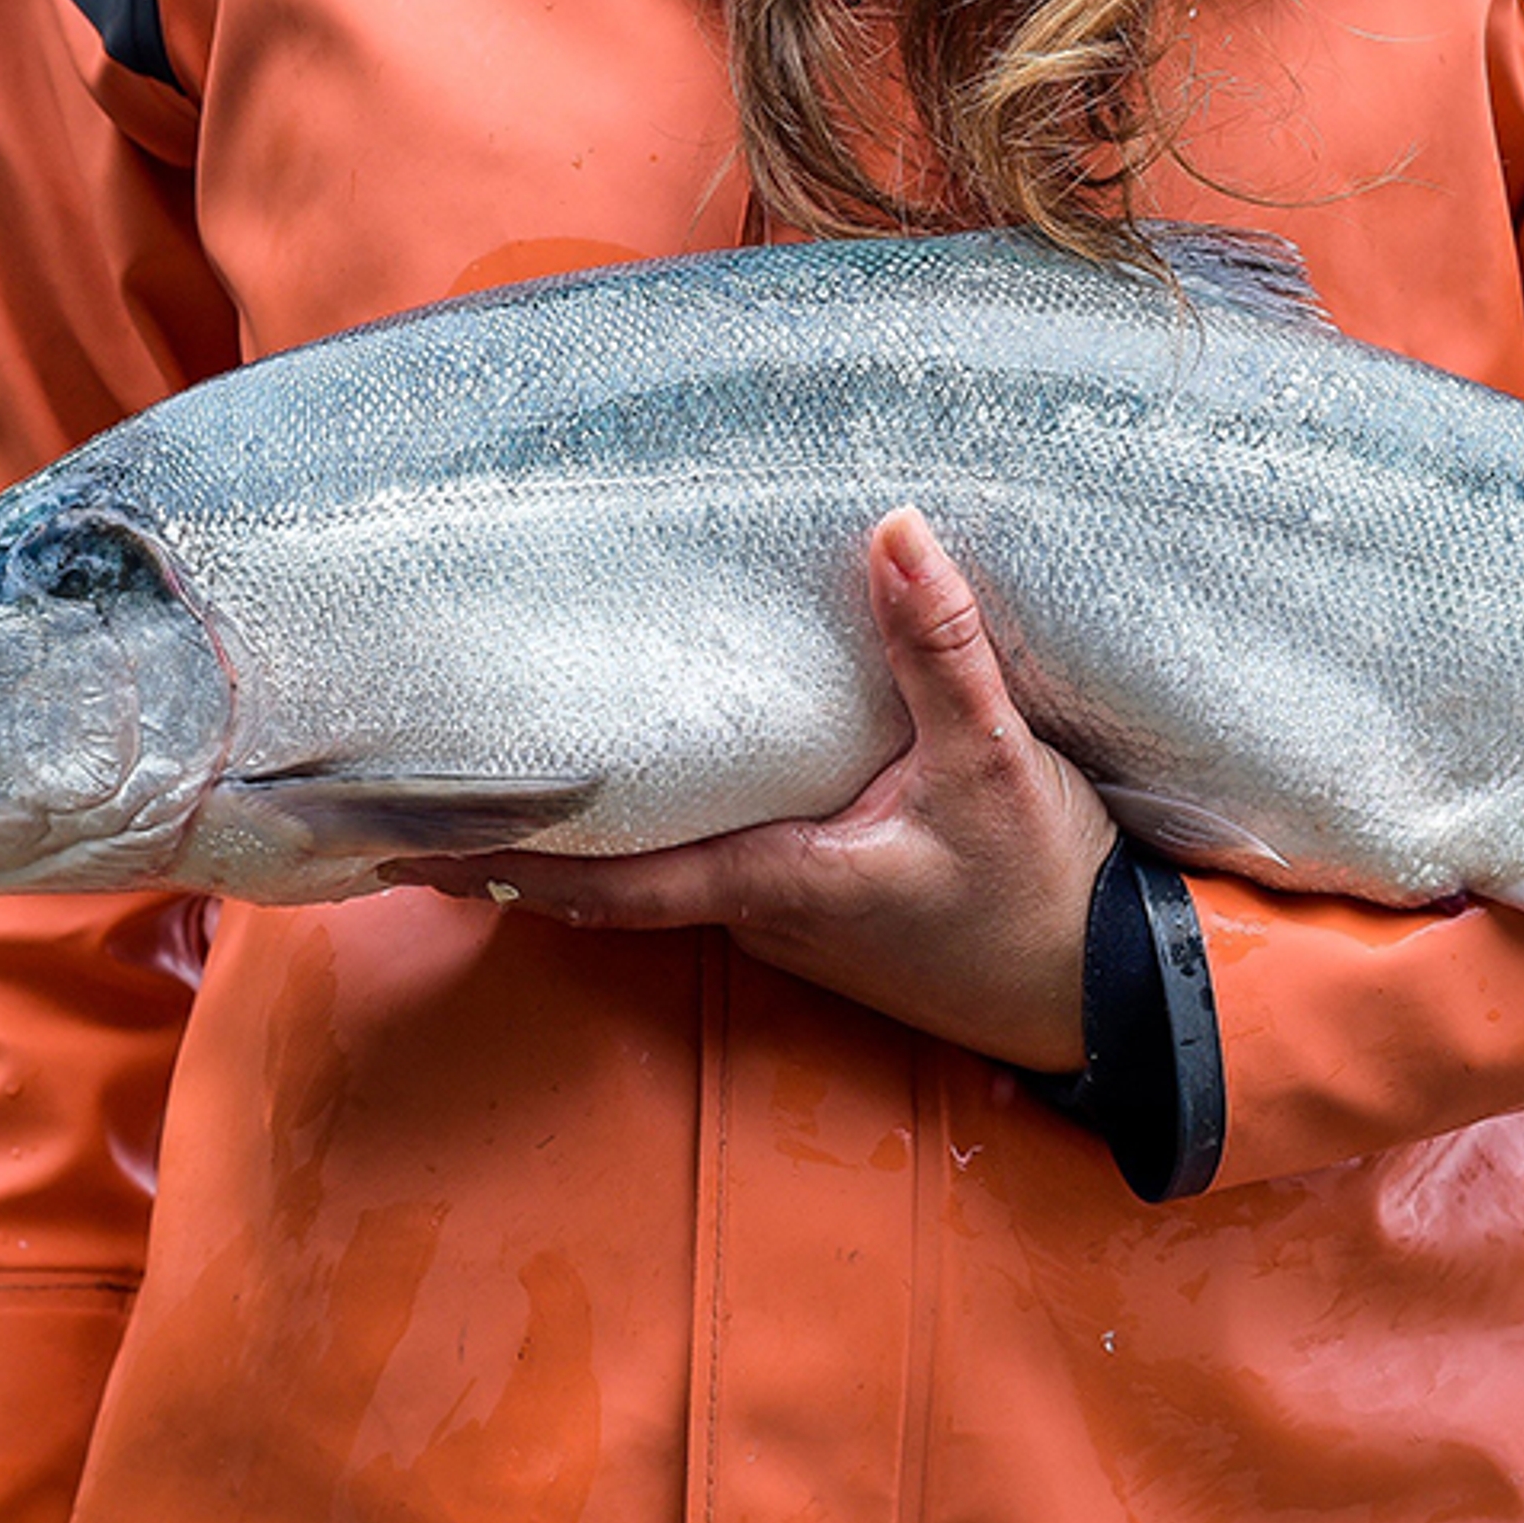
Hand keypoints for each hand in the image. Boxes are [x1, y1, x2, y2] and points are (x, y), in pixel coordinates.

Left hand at [381, 509, 1112, 1071]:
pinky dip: (662, 833)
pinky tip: (653, 779)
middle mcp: (763, 914)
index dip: (507, 859)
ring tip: (512, 767)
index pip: (608, 880)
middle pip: (612, 877)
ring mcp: (793, 924)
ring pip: (664, 873)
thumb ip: (939, 648)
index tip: (411, 841)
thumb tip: (890, 528)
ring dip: (590, 834)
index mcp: (775, 884)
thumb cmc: (1046, 893)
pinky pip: (720, 868)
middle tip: (429, 784)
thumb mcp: (994, 762)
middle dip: (522, 837)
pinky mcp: (829, 915)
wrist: (1112, 994)